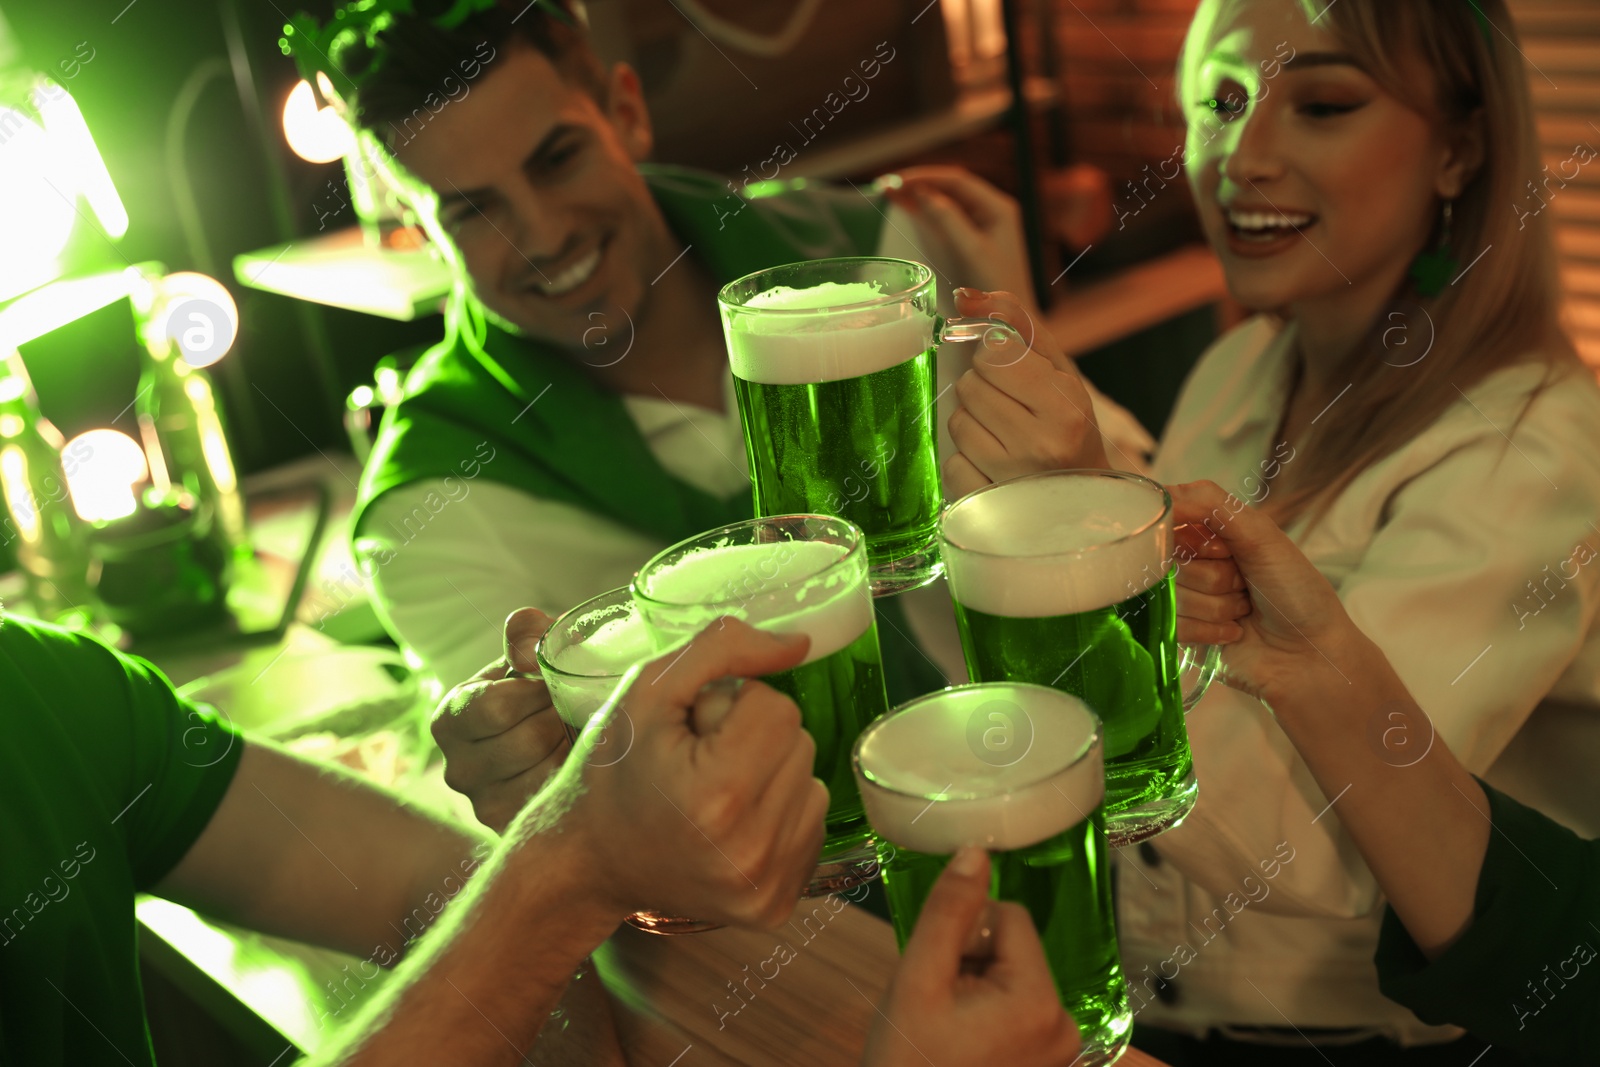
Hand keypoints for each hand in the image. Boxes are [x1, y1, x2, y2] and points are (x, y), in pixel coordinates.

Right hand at [432, 608, 570, 832]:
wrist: (559, 737)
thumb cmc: (540, 689)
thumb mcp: (532, 653)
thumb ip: (527, 634)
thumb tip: (525, 643)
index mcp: (450, 719)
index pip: (496, 708)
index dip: (538, 693)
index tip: (554, 686)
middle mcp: (458, 769)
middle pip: (526, 742)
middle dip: (562, 719)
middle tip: (574, 710)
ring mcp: (486, 805)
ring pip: (545, 773)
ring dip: (575, 748)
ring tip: (578, 734)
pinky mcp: (516, 831)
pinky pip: (557, 802)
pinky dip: (577, 778)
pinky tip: (580, 763)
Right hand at [533, 618, 828, 927]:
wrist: (587, 862)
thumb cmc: (611, 771)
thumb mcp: (648, 690)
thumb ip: (724, 648)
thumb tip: (801, 643)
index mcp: (719, 795)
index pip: (780, 709)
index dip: (735, 706)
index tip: (694, 731)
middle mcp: (750, 850)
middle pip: (801, 745)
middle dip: (756, 740)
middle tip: (699, 762)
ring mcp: (766, 886)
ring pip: (813, 785)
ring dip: (772, 777)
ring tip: (715, 795)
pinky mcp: (776, 906)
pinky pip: (811, 828)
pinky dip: (779, 817)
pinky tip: (732, 825)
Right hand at [863, 848, 1079, 1066]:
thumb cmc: (906, 1063)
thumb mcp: (918, 981)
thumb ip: (949, 913)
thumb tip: (976, 851)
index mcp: (1041, 1003)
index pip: (1011, 918)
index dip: (966, 932)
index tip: (938, 969)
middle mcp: (1065, 1027)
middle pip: (1013, 949)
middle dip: (970, 962)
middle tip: (936, 1001)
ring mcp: (1058, 1052)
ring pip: (1011, 978)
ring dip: (974, 987)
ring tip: (944, 1025)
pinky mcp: (1044, 1065)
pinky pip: (1015, 1010)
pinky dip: (983, 1013)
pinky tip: (956, 1040)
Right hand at [877, 166, 1033, 299]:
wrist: (1013, 320)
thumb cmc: (999, 288)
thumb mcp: (972, 250)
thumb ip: (948, 220)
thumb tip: (922, 194)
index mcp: (999, 208)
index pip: (957, 181)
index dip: (926, 177)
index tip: (899, 180)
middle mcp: (992, 211)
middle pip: (950, 188)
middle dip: (918, 184)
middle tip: (887, 184)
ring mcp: (983, 225)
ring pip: (945, 202)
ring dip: (918, 196)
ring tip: (888, 191)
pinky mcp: (973, 239)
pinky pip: (945, 218)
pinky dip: (925, 212)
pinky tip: (905, 206)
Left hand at [944, 289, 1109, 498]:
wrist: (1084, 498)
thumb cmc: (1070, 427)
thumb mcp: (1060, 372)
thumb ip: (1017, 324)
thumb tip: (964, 296)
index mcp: (1064, 408)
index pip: (995, 353)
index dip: (997, 356)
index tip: (1014, 372)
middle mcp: (1038, 445)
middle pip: (970, 386)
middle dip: (985, 390)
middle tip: (1012, 408)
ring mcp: (1008, 479)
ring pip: (957, 421)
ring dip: (974, 423)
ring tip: (1004, 436)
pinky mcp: (983, 504)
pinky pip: (951, 462)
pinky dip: (967, 459)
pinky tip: (993, 464)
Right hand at [1169, 480, 1363, 701]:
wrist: (1313, 657)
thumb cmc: (1298, 592)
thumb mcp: (1262, 536)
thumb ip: (1211, 504)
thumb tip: (1162, 494)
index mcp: (1216, 533)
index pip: (1173, 518)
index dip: (1194, 537)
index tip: (1225, 550)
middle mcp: (1199, 563)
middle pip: (1170, 560)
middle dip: (1215, 575)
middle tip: (1245, 584)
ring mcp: (1190, 598)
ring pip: (1174, 594)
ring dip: (1218, 606)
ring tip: (1246, 611)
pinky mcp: (1185, 633)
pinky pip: (1174, 624)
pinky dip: (1209, 630)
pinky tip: (1235, 633)